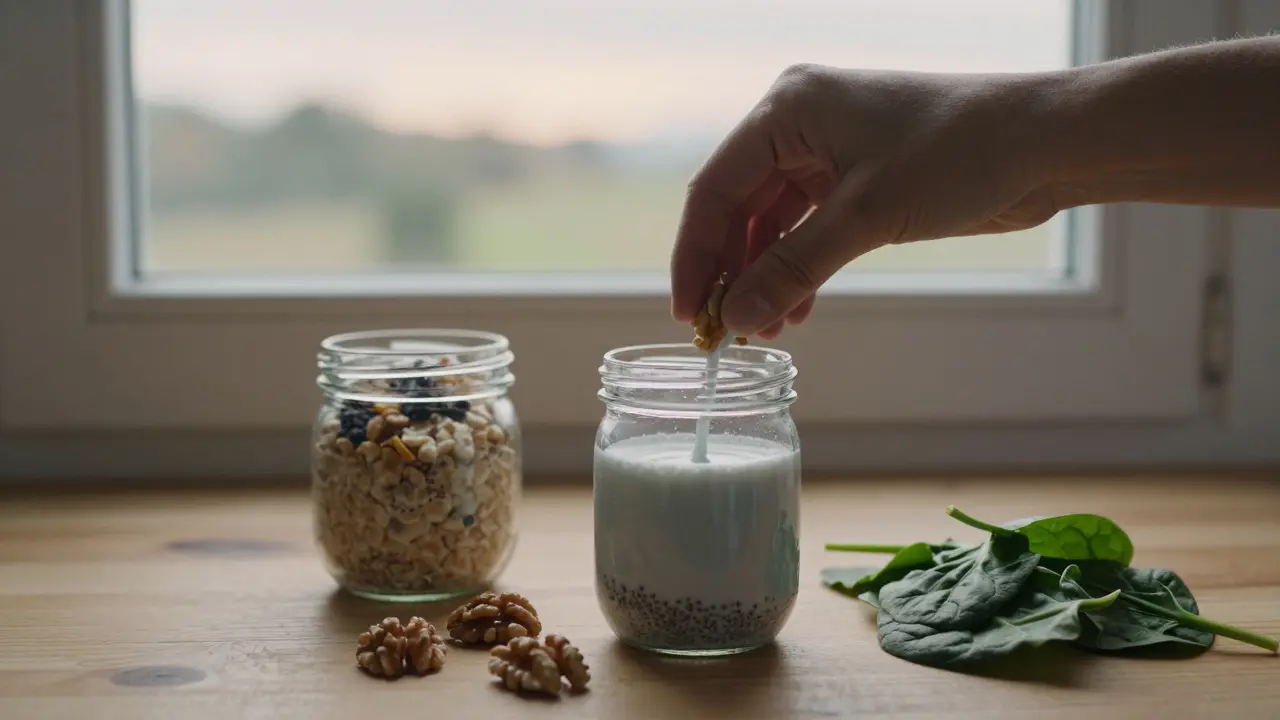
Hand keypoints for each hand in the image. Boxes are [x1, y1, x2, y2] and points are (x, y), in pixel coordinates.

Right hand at [669, 64, 1059, 337]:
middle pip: (739, 207)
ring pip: (772, 223)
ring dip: (766, 278)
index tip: (687, 311)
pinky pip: (807, 228)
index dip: (695, 254)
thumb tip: (734, 318)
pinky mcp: (858, 178)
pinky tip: (797, 310)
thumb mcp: (865, 216)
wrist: (1046, 144)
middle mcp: (800, 124)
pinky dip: (800, 269)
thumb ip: (792, 269)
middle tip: (725, 331)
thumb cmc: (960, 154)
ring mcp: (829, 151)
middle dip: (732, 272)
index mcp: (788, 109)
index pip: (715, 187)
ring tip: (765, 331)